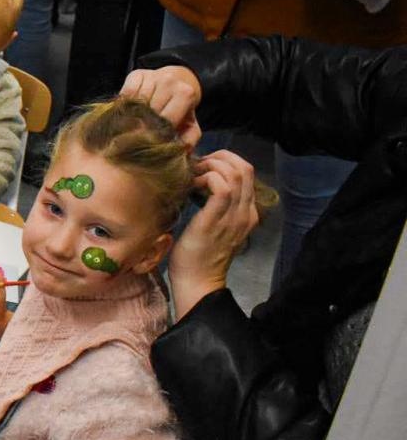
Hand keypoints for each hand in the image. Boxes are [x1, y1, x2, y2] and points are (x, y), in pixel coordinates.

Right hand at [119, 65, 201, 148]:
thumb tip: (182, 148)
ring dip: (134, 114)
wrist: (171, 86)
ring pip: (137, 102)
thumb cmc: (177, 111)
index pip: (167, 118)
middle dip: (145, 125)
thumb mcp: (188, 127)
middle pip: (150, 111)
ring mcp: (153, 75)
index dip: (158, 132)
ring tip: (136, 121)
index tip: (153, 140)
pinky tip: (130, 109)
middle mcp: (170, 81)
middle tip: (142, 133)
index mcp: (186, 93)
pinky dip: (125, 103)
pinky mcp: (136, 74)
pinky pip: (127, 92)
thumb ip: (188, 139)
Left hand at [169, 150, 259, 317]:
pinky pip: (220, 187)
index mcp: (247, 213)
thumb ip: (216, 206)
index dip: (225, 162)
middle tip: (198, 165)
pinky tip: (192, 186)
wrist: (198, 282)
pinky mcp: (216, 220)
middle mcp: (245, 212)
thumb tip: (200, 182)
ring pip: (235, 173)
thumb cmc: (198, 255)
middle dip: (220, 157)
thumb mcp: (215, 226)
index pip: (246, 173)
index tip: (203, 167)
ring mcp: (233, 216)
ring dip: (211, 166)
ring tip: (194, 175)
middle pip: (245, 168)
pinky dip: (205, 178)